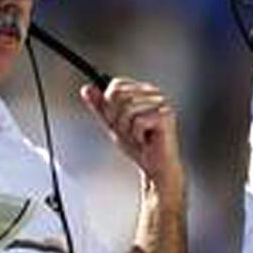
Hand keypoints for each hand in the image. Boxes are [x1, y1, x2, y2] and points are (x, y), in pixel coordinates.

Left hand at [80, 79, 184, 196]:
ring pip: (127, 109)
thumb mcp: (112, 124)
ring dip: (127, 129)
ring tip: (138, 137)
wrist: (155, 168)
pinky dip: (137, 136)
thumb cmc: (138, 146)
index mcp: (142, 91)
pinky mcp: (166, 115)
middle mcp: (153, 93)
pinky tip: (146, 141)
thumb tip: (86, 89)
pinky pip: (138, 122)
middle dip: (117, 119)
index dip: (109, 104)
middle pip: (119, 95)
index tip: (117, 120)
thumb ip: (100, 106)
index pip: (116, 84)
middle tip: (128, 131)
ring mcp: (161, 103)